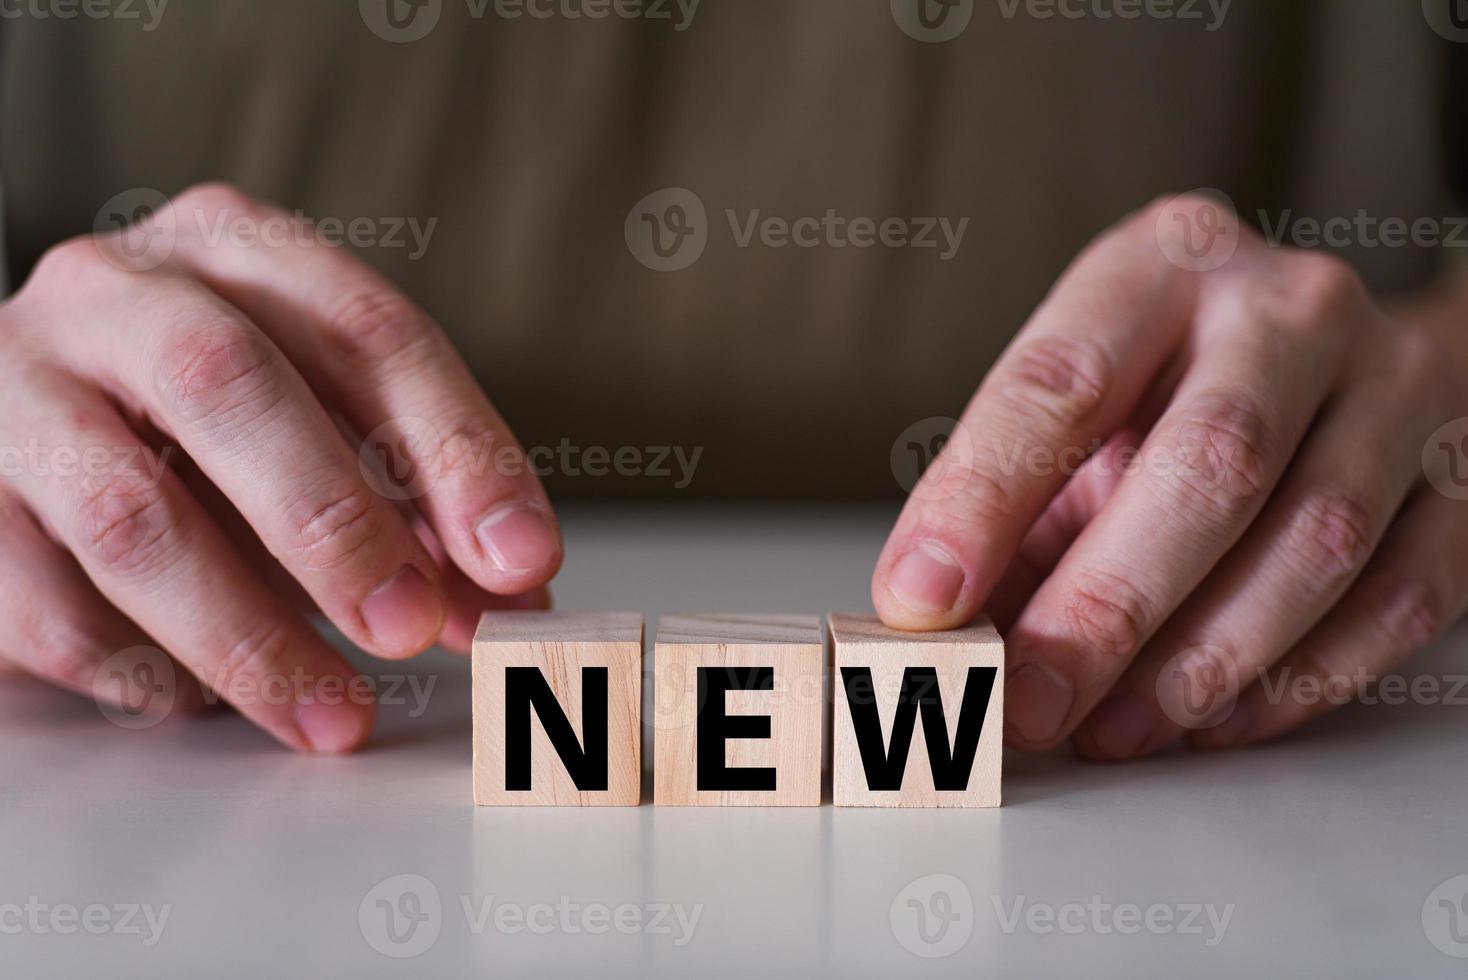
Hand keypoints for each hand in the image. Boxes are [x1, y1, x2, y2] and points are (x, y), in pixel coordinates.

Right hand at [0, 184, 561, 751]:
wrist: (18, 418)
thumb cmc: (198, 417)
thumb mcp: (320, 423)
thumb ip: (416, 502)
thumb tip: (510, 600)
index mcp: (233, 247)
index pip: (369, 331)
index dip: (457, 449)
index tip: (523, 559)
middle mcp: (115, 293)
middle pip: (230, 387)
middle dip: (339, 524)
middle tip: (416, 626)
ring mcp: (15, 386)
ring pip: (131, 514)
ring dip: (250, 632)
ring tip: (335, 712)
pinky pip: (48, 604)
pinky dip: (144, 669)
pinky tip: (209, 702)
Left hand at [872, 193, 1467, 759]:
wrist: (1342, 360)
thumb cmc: (1178, 389)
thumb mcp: (1083, 412)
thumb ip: (1013, 506)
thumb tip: (937, 623)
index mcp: (1162, 265)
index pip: (1062, 380)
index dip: (984, 498)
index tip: (925, 600)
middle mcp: (1288, 308)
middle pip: (1209, 462)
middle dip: (1108, 606)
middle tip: (1033, 699)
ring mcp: (1394, 384)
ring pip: (1314, 538)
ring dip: (1203, 660)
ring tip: (1115, 727)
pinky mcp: (1461, 472)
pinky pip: (1397, 596)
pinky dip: (1300, 679)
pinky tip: (1217, 719)